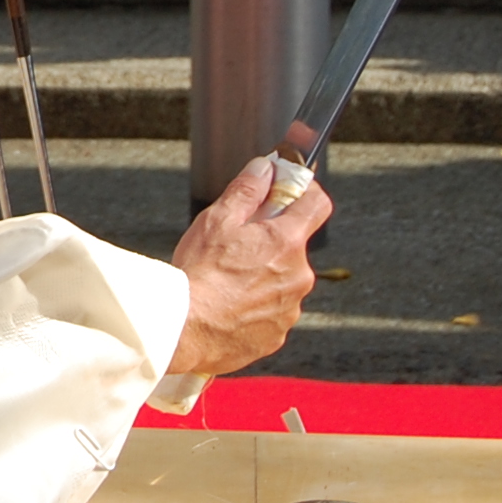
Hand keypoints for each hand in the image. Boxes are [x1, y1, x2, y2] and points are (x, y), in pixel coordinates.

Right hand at [165, 156, 330, 377]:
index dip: (304, 190)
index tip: (287, 189)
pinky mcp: (278, 334)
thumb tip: (266, 168)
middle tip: (236, 245)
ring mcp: (290, 307)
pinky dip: (255, 307)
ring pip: (283, 281)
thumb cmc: (199, 275)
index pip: (317, 203)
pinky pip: (272, 312)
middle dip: (271, 241)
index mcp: (287, 241)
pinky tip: (228, 305)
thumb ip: (247, 190)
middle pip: (295, 246)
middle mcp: (299, 274)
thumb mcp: (217, 219)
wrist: (185, 330)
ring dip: (263, 276)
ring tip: (226, 281)